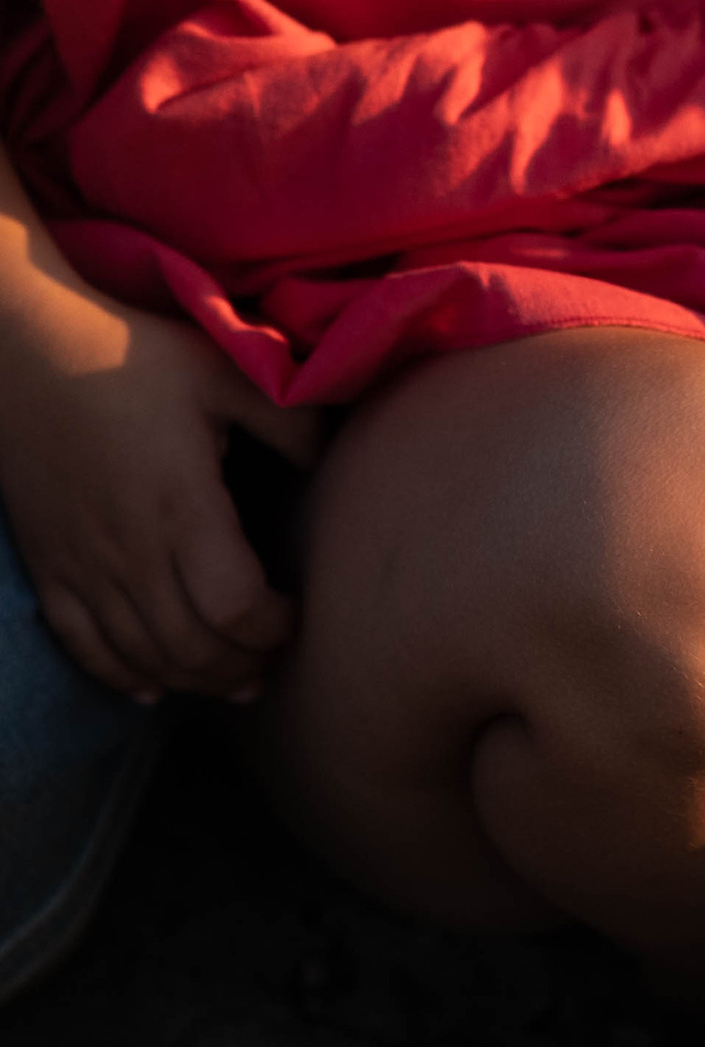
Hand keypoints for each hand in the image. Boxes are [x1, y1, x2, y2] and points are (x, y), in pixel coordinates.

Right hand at [0, 285, 318, 702]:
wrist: (25, 357)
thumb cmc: (131, 357)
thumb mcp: (222, 370)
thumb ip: (286, 418)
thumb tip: (332, 456)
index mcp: (181, 506)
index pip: (234, 605)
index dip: (272, 627)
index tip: (298, 613)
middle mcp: (129, 552)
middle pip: (192, 646)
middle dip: (242, 665)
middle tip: (275, 661)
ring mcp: (83, 568)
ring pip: (142, 656)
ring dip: (193, 681)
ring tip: (234, 684)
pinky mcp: (49, 570)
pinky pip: (84, 647)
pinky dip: (122, 677)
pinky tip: (152, 688)